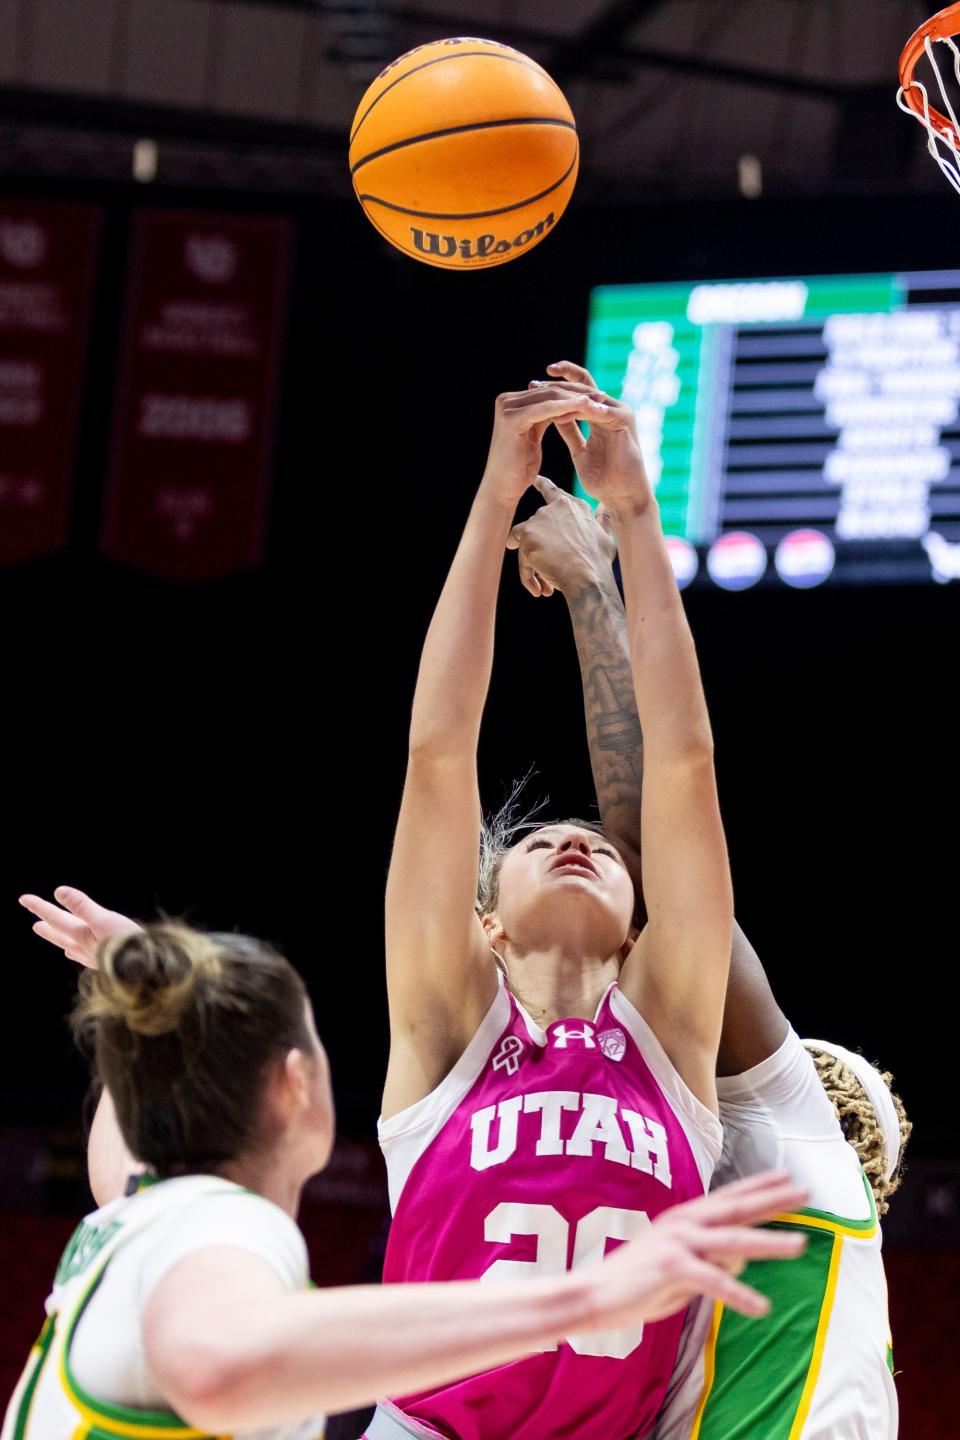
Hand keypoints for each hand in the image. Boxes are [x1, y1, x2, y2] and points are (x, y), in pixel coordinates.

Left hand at [19, 886, 140, 967]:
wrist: (146, 972)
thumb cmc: (127, 944)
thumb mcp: (105, 919)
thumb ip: (82, 906)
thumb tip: (59, 892)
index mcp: (82, 936)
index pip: (56, 919)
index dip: (40, 907)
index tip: (24, 899)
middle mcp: (85, 949)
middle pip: (60, 935)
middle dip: (47, 926)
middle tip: (34, 924)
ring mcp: (95, 958)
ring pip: (71, 947)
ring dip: (60, 939)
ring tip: (52, 935)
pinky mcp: (107, 965)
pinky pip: (84, 957)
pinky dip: (77, 952)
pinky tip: (79, 954)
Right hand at [481, 385, 610, 508]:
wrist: (502, 488)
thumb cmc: (518, 468)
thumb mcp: (532, 435)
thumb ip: (542, 417)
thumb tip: (559, 404)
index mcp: (510, 403)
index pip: (547, 392)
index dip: (572, 394)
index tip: (595, 397)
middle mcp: (506, 401)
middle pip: (549, 391)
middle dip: (577, 394)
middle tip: (602, 396)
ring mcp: (507, 408)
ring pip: (549, 397)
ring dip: (576, 399)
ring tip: (598, 401)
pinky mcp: (512, 418)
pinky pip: (546, 409)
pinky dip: (566, 407)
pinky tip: (584, 408)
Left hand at [506, 476, 615, 596]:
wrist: (588, 577)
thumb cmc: (598, 562)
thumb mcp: (606, 537)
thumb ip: (602, 520)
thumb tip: (605, 507)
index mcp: (576, 506)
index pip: (555, 492)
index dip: (543, 485)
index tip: (536, 480)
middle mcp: (557, 506)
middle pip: (537, 528)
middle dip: (541, 551)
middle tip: (550, 575)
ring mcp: (541, 518)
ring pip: (528, 542)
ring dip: (534, 565)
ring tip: (546, 586)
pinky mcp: (527, 533)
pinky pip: (520, 553)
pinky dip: (526, 571)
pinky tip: (536, 586)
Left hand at [536, 360, 648, 509]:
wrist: (622, 497)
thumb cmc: (604, 479)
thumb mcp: (579, 450)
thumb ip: (570, 431)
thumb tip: (554, 416)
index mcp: (601, 414)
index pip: (578, 390)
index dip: (555, 386)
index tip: (532, 387)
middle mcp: (612, 408)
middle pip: (582, 386)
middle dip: (556, 384)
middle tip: (533, 383)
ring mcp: (619, 412)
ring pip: (588, 394)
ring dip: (564, 394)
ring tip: (542, 393)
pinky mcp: (623, 420)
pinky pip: (597, 410)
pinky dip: (578, 409)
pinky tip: (558, 411)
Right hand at [588, 1170, 806, 1330]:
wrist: (596, 1294)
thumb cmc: (638, 1281)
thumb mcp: (681, 1267)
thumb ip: (711, 1260)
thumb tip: (741, 1264)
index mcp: (685, 1218)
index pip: (730, 1198)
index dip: (760, 1187)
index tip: (788, 1177)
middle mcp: (684, 1223)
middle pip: (737, 1209)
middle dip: (773, 1200)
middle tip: (805, 1191)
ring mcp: (678, 1243)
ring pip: (733, 1241)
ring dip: (769, 1243)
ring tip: (800, 1245)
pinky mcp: (673, 1268)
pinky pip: (714, 1282)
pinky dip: (738, 1295)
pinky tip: (761, 1308)